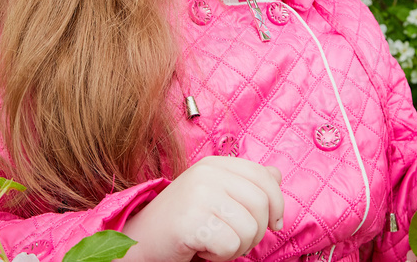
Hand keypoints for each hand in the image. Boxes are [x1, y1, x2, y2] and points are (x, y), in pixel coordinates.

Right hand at [121, 156, 284, 261]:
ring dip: (237, 247)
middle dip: (257, 232)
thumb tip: (276, 175)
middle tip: (235, 240)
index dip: (277, 203)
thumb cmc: (182, 222)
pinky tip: (202, 249)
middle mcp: (207, 174)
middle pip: (261, 203)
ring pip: (250, 228)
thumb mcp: (215, 194)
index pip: (264, 177)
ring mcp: (198, 195)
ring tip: (214, 244)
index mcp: (214, 164)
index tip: (275, 224)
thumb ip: (245, 184)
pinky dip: (220, 256)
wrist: (139, 240)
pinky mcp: (191, 221)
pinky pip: (230, 245)